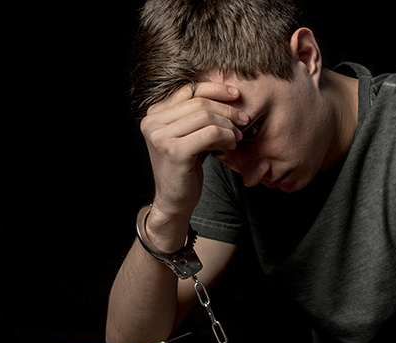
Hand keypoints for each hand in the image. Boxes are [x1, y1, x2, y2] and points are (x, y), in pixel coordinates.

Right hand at [139, 82, 248, 250]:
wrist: (173, 201)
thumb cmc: (183, 168)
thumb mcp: (186, 135)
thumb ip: (194, 114)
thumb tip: (225, 92)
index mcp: (153, 115)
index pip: (188, 90)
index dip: (215, 89)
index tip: (235, 95)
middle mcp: (152, 123)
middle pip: (199, 103)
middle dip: (227, 110)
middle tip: (243, 121)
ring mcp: (161, 137)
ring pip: (206, 117)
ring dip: (228, 126)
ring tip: (236, 137)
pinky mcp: (174, 151)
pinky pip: (210, 133)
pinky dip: (226, 136)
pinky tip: (231, 145)